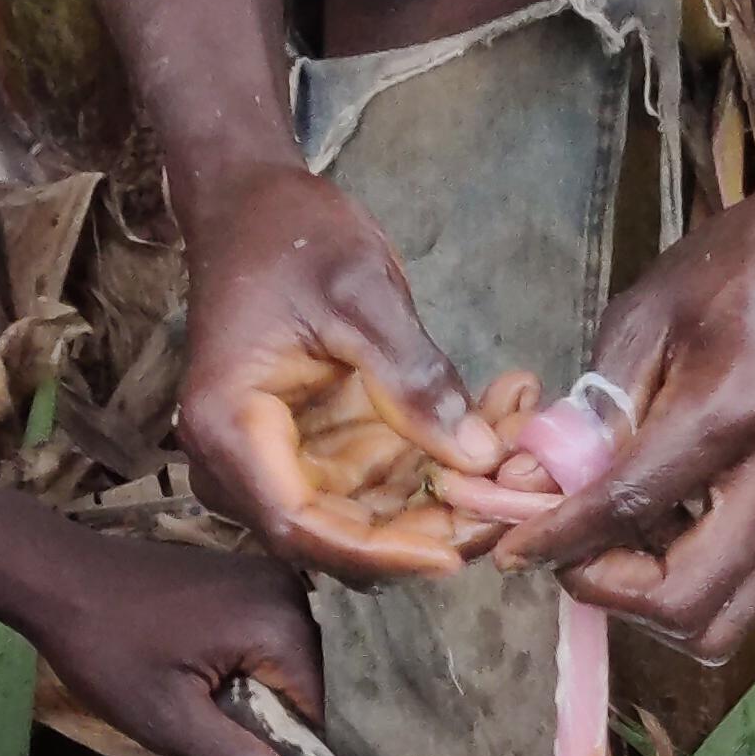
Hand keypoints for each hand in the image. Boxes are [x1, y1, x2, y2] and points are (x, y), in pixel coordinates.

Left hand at [0, 505, 331, 755]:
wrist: (58, 577)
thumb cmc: (108, 651)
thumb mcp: (169, 721)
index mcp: (281, 625)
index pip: (329, 712)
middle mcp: (294, 593)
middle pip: (323, 686)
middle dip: (295, 729)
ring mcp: (276, 579)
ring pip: (304, 665)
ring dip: (280, 703)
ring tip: (236, 726)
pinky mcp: (255, 579)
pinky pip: (282, 641)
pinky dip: (266, 674)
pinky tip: (231, 694)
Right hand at [182, 172, 526, 580]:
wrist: (254, 204)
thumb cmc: (288, 235)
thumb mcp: (358, 294)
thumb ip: (413, 378)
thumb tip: (478, 459)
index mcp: (231, 429)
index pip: (302, 525)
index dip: (382, 550)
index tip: (457, 549)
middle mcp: (246, 463)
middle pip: (344, 533)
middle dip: (436, 523)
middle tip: (519, 487)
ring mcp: (285, 459)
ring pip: (376, 512)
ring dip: (452, 488)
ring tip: (522, 427)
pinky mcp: (322, 447)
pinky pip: (386, 477)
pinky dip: (442, 456)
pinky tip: (501, 415)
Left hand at [519, 170, 754, 653]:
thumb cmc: (743, 269)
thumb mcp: (647, 315)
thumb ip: (594, 407)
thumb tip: (532, 486)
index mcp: (732, 410)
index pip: (630, 507)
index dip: (558, 540)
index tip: (510, 550)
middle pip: (684, 601)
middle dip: (609, 590)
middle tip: (569, 551)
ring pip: (720, 623)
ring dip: (652, 605)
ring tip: (614, 551)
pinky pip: (743, 595)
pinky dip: (687, 588)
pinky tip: (658, 536)